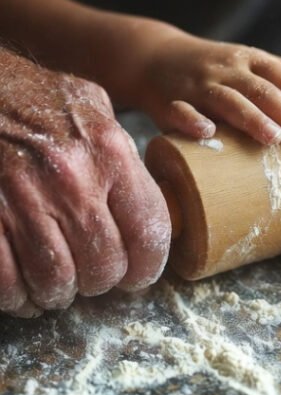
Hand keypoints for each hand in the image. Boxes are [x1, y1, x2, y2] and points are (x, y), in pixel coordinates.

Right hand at [0, 51, 170, 317]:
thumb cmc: (34, 98)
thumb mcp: (91, 105)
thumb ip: (123, 152)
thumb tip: (152, 197)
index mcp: (108, 150)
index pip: (149, 231)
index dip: (146, 266)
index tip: (137, 274)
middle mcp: (71, 178)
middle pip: (104, 266)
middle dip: (99, 280)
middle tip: (90, 274)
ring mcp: (23, 199)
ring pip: (56, 281)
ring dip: (57, 292)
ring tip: (54, 282)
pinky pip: (7, 282)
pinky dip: (15, 295)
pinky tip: (21, 287)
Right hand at [130, 32, 280, 144]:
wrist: (154, 57)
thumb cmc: (216, 66)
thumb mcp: (254, 62)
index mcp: (251, 59)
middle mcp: (227, 69)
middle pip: (261, 90)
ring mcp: (198, 85)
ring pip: (226, 100)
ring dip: (250, 117)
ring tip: (274, 138)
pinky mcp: (169, 101)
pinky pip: (180, 111)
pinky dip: (192, 121)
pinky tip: (208, 132)